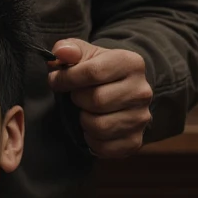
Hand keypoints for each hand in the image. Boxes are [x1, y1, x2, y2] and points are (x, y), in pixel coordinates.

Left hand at [46, 39, 151, 158]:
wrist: (118, 90)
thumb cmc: (96, 69)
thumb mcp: (83, 53)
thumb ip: (69, 49)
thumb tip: (61, 53)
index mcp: (131, 63)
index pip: (92, 72)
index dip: (66, 78)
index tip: (55, 80)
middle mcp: (142, 91)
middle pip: (96, 101)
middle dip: (77, 99)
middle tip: (75, 96)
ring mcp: (141, 118)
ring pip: (99, 126)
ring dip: (83, 120)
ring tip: (85, 111)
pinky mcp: (136, 141)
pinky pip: (104, 148)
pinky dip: (91, 140)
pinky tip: (92, 128)